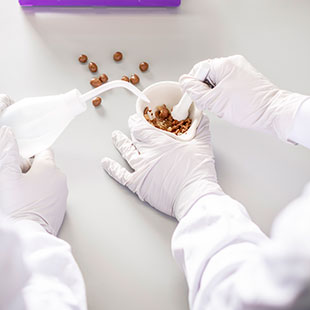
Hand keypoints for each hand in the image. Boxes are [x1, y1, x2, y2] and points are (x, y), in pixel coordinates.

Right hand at [0, 127, 67, 234]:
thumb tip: (7, 132)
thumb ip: (8, 152)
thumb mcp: (8, 176)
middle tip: (11, 183)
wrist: (29, 235)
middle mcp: (59, 179)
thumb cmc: (19, 206)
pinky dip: (36, 198)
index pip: (41, 151)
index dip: (27, 155)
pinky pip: (47, 196)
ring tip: (14, 197)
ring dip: (30, 186)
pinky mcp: (60, 208)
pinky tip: (23, 206)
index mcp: (49, 167)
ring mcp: (61, 194)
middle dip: (26, 172)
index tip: (16, 164)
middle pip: (42, 167)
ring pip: (44, 182)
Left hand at [101, 114, 221, 218]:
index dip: (138, 121)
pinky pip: (121, 175)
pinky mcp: (138, 185)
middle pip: (135, 138)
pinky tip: (106, 163)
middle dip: (133, 130)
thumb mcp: (202, 144)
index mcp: (159, 141)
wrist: (194, 196)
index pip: (142, 127)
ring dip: (120, 143)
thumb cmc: (197, 172)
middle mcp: (147, 153)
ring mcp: (140, 169)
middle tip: (131, 125)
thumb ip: (200, 126)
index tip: (137, 117)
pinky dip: (112, 168)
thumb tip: (201, 114)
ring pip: (127, 152)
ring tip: (115, 136)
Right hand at [179, 55, 308, 140]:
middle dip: (205, 91)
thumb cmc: (251, 107)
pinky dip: (225, 94)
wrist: (274, 113)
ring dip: (215, 94)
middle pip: (207, 74)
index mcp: (224, 64)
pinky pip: (228, 84)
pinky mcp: (246, 78)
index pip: (199, 70)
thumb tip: (185, 82)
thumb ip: (196, 91)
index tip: (194, 97)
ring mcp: (241, 70)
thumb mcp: (215, 101)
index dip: (194, 85)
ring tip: (223, 106)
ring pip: (217, 81)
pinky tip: (230, 105)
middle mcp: (233, 63)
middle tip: (211, 104)